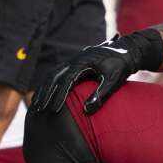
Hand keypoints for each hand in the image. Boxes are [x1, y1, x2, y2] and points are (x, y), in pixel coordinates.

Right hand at [31, 31, 162, 114]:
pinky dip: (48, 85)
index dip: (59, 96)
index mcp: (82, 63)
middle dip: (45, 94)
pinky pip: (56, 74)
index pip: (65, 81)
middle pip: (53, 78)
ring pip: (52, 76)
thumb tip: (86, 111)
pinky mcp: (74, 64)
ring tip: (37, 106)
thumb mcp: (114, 80)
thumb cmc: (121, 66)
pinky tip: (44, 96)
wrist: (126, 51)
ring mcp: (72, 61)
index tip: (55, 110)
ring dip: (43, 90)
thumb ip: (101, 94)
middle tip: (38, 110)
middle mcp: (74, 60)